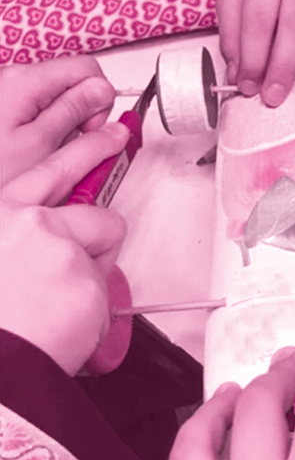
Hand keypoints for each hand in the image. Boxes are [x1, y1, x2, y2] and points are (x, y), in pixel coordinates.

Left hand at [0, 56, 116, 185]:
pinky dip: (50, 135)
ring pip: (59, 103)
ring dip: (67, 129)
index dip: (101, 99)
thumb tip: (102, 91)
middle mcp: (16, 80)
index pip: (88, 69)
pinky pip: (42, 117)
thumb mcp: (42, 144)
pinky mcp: (7, 113)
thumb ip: (74, 112)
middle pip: (74, 84)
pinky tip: (39, 155)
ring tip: (51, 155)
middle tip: (74, 146)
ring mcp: (10, 97)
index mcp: (28, 81)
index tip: (95, 128)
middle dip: (86, 115)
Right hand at [0, 122, 129, 375]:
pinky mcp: (85, 278)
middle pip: (90, 197)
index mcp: (1, 214)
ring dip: (90, 278)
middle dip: (104, 189)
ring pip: (103, 251)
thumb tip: (43, 237)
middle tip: (117, 140)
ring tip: (60, 306)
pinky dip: (93, 311)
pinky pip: (105, 292)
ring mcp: (59, 247)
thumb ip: (18, 239)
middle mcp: (28, 221)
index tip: (109, 135)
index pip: (49, 171)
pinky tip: (65, 324)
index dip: (84, 150)